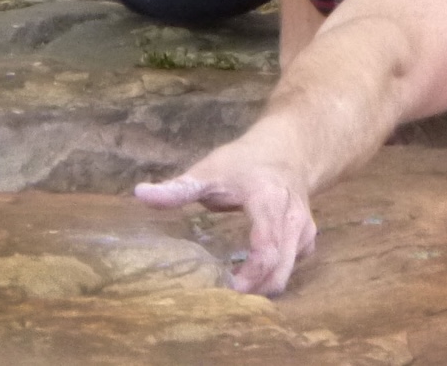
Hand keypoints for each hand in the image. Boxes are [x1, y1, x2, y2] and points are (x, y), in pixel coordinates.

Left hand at [136, 134, 318, 296]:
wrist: (288, 148)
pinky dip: (271, 278)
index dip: (247, 277)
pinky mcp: (305, 239)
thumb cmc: (244, 161)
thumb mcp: (210, 169)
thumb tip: (140, 194)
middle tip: (220, 298)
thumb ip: (179, 188)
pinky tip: (248, 278)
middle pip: (278, 270)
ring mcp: (303, 230)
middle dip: (252, 291)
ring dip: (261, 288)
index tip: (221, 290)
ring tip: (230, 291)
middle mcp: (292, 219)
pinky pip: (291, 267)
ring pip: (286, 273)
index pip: (266, 249)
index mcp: (268, 201)